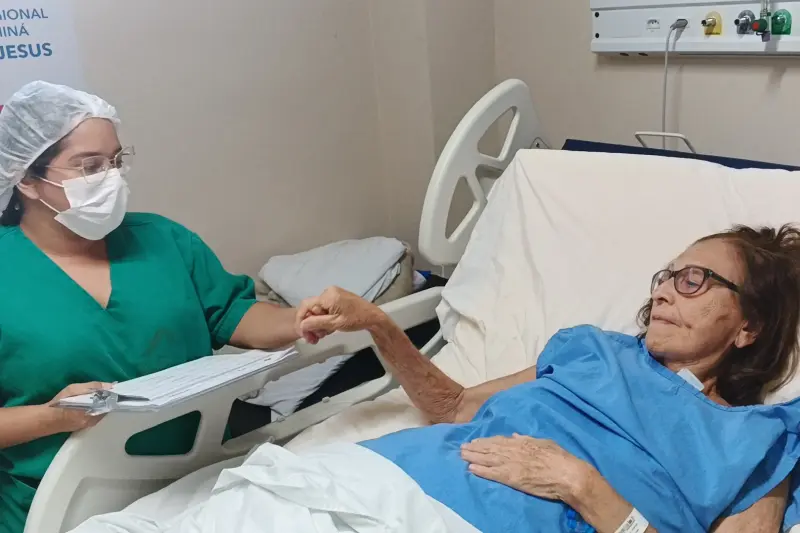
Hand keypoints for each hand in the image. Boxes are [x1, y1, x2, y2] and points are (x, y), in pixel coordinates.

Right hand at [46, 382, 111, 432]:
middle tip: (104, 393)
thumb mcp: (75, 389)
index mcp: (93, 412)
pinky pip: (92, 417)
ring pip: (99, 414)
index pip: (109, 404)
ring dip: (99, 406)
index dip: (111, 397)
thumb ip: (93, 387)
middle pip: (105, 409)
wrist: (46, 419)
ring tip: (96, 398)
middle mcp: (92, 421)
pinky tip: (88, 405)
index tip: (112, 391)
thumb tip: (109, 385)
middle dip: (106, 401)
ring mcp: (87, 425)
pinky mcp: (81, 427)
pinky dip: (93, 410)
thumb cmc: (60, 403)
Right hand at [295, 287, 384, 343]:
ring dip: (318, 324)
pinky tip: (329, 329)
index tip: (304, 334)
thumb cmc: (356, 320)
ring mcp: (333, 295)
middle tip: (314, 339)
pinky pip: (325, 310)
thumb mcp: (335, 323)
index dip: (301, 320)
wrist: (373, 317)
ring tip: (323, 335)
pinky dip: (324, 320)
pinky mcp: (338, 300)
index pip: (306, 306)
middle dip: (311, 325)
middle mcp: (328, 292)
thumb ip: (316, 323)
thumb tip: (301, 325)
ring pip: (318, 311)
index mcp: (327, 296)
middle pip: (311, 309)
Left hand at [460, 434, 589, 501]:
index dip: (485, 441)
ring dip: (473, 457)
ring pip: (487, 459)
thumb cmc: (560, 458)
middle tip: (462, 447)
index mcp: (521, 442)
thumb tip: (514, 435)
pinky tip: (471, 469)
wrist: (567, 474)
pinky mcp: (512, 477)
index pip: (498, 441)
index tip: (475, 440)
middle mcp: (513, 451)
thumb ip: (527, 439)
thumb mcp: (543, 442)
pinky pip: (492, 473)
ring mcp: (511, 464)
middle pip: (489, 448)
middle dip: (475, 448)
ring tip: (462, 455)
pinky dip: (481, 470)